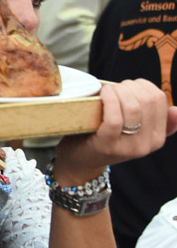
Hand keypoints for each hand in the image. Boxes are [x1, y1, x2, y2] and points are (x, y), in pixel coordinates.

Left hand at [54, 79, 176, 182]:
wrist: (80, 162)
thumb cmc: (105, 138)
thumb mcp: (134, 131)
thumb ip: (156, 121)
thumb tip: (176, 110)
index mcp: (157, 138)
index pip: (159, 99)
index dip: (142, 85)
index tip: (127, 87)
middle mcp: (147, 145)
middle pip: (147, 101)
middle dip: (129, 87)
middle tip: (115, 89)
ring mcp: (128, 147)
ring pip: (133, 107)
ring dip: (118, 91)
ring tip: (107, 91)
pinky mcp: (108, 145)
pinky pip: (115, 118)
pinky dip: (109, 100)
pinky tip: (103, 93)